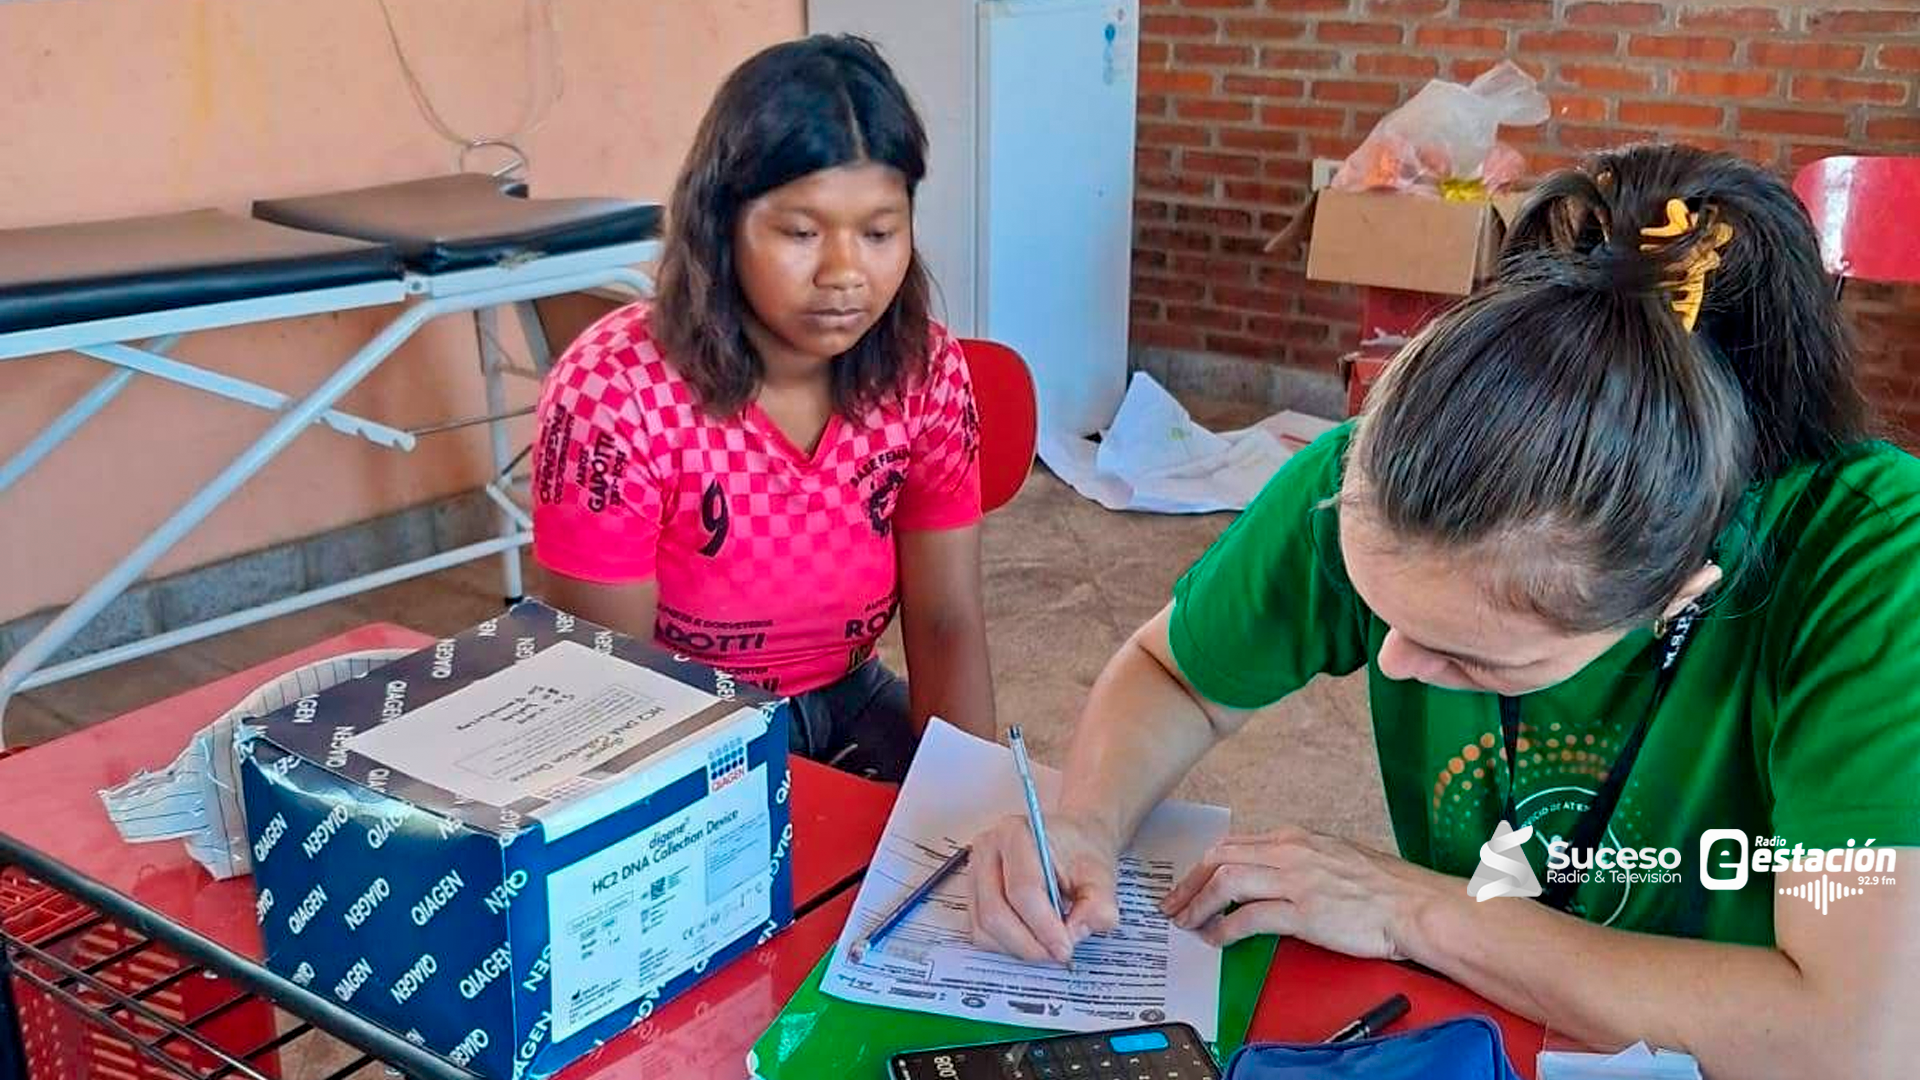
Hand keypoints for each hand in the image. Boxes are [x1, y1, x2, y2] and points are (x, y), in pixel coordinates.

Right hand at [968, 811, 1122, 963]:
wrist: (1068, 841)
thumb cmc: (1078, 851)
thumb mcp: (1101, 875)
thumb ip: (1099, 905)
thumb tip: (1076, 933)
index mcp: (1018, 834)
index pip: (1023, 890)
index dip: (1044, 927)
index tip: (1065, 948)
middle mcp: (988, 850)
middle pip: (996, 912)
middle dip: (1029, 944)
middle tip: (1057, 954)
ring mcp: (975, 872)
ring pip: (984, 927)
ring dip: (1017, 947)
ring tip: (1047, 945)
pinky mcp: (973, 893)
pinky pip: (980, 932)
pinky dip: (1006, 945)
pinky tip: (1031, 938)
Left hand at [1161, 827, 1455, 959]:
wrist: (1415, 905)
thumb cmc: (1383, 888)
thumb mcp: (1331, 856)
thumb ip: (1296, 860)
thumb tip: (1266, 873)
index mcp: (1295, 837)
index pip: (1232, 844)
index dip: (1202, 865)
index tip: (1187, 883)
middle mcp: (1290, 851)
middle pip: (1219, 858)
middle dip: (1188, 883)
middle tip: (1173, 906)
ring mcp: (1296, 879)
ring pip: (1226, 881)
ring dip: (1198, 904)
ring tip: (1187, 924)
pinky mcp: (1305, 911)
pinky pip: (1250, 917)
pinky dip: (1225, 929)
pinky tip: (1216, 939)